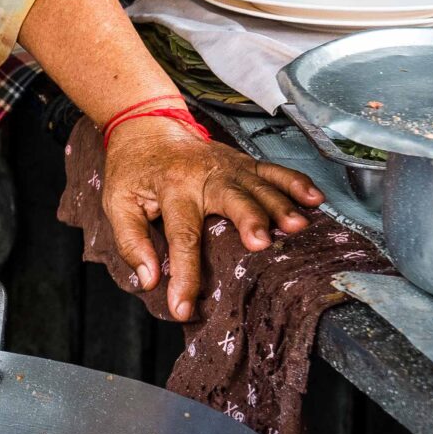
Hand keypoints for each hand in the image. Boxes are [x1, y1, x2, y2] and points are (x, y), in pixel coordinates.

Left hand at [99, 116, 321, 321]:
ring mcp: (229, 166)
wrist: (147, 126)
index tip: (184, 308)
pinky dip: (296, 183)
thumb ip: (131, 241)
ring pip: (259, 185)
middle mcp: (204, 175)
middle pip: (231, 198)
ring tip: (297, 226)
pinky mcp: (244, 163)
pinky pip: (274, 171)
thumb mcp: (117, 203)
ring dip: (280, 205)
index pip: (180, 236)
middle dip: (248, 221)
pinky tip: (315, 199)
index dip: (184, 275)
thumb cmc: (133, 171)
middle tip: (261, 244)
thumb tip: (149, 279)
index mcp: (171, 188)